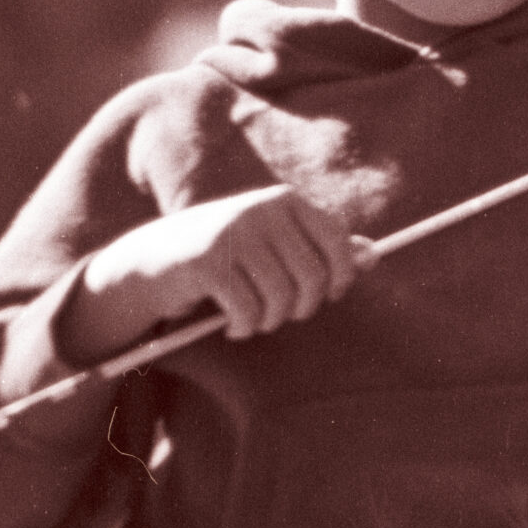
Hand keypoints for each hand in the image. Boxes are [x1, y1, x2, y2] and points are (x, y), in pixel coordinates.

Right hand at [62, 185, 372, 363]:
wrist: (152, 260)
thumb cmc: (224, 255)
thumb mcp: (274, 243)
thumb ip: (321, 247)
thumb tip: (375, 256)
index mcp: (285, 200)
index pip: (338, 241)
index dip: (341, 278)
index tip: (328, 295)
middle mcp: (262, 209)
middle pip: (313, 277)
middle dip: (302, 308)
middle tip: (282, 314)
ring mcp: (234, 233)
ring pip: (282, 299)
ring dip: (271, 322)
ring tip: (255, 320)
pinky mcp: (208, 262)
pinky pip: (249, 312)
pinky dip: (245, 328)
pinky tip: (233, 325)